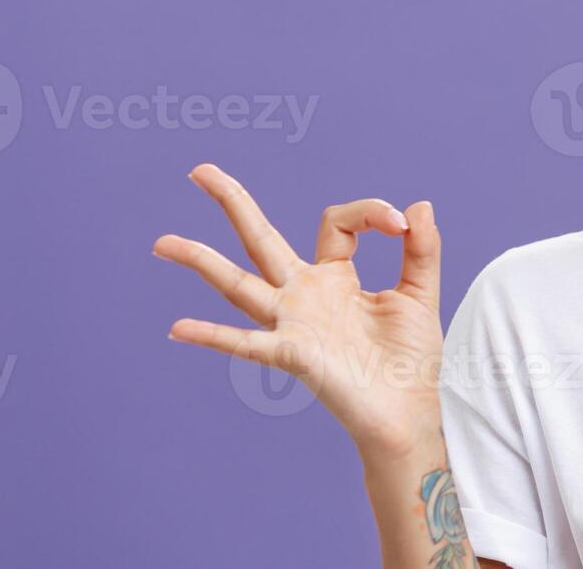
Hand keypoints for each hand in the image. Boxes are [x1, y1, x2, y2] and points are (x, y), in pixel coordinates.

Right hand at [153, 163, 448, 459]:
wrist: (408, 413)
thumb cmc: (409, 360)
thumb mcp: (420, 294)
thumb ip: (421, 250)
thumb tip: (419, 205)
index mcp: (334, 277)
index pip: (336, 223)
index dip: (369, 213)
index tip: (401, 225)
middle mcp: (304, 295)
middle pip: (260, 239)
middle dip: (232, 203)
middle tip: (199, 170)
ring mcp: (292, 324)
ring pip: (238, 285)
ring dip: (200, 262)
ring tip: (161, 242)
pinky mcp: (293, 354)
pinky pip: (246, 343)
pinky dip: (212, 336)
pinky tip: (178, 327)